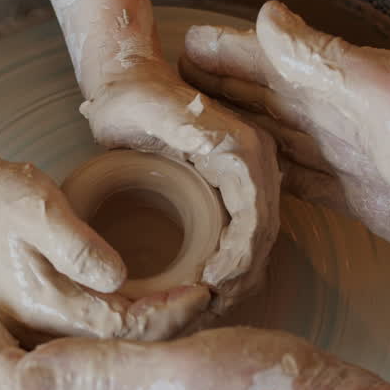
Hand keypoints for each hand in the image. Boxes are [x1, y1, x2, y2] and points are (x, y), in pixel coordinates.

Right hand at [0, 147, 209, 340]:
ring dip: (155, 332)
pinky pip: (99, 340)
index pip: (119, 329)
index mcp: (42, 307)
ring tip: (194, 308)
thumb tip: (120, 278)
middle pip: (119, 348)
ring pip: (110, 349)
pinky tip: (161, 313)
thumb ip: (78, 245)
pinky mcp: (47, 325)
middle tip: (210, 301)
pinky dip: (134, 330)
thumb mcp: (40, 208)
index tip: (203, 291)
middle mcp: (41, 332)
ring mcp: (41, 333)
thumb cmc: (0, 200)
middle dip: (170, 327)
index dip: (166, 314)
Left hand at [81, 58, 281, 317]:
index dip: (239, 258)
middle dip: (239, 278)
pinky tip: (203, 290)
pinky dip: (228, 268)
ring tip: (203, 306)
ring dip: (236, 279)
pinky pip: (240, 237)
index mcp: (243, 148)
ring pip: (255, 243)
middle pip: (262, 236)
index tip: (209, 285)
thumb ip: (183, 126)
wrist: (127, 81)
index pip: (257, 216)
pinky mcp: (230, 191)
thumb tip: (220, 148)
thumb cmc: (129, 97)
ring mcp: (246, 179)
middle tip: (206, 308)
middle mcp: (254, 164)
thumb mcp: (148, 109)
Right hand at [180, 1, 389, 278]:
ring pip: (276, 142)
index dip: (226, 54)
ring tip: (196, 131)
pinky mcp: (363, 204)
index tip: (180, 46)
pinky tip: (249, 180)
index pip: (267, 63)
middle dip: (219, 92)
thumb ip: (326, 60)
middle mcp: (340, 121)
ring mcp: (351, 162)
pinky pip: (302, 187)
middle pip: (263, 102)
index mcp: (341, 86)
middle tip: (168, 90)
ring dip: (239, 133)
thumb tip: (267, 17)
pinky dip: (271, 180)